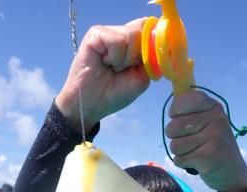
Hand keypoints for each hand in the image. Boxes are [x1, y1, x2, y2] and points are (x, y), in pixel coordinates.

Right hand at [56, 18, 149, 133]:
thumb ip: (151, 57)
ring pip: (133, 36)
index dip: (153, 46)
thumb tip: (156, 37)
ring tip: (111, 67)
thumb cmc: (114, 93)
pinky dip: (115, 57)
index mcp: (134, 43)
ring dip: (125, 59)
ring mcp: (108, 32)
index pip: (152, 31)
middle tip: (121, 70)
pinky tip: (104, 63)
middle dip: (137, 57)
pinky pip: (118, 41)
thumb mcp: (141, 77)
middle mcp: (121, 33)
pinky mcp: (96, 33)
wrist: (89, 105)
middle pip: (144, 31)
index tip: (140, 66)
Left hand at [166, 91, 246, 191]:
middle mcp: (216, 119)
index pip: (182, 101)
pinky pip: (179, 159)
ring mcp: (214, 137)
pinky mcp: (209, 156)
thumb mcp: (207, 120)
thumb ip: (190, 109)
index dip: (175, 112)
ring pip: (175, 145)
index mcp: (213, 106)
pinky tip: (197, 162)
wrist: (232, 171)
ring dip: (180, 152)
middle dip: (175, 137)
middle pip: (173, 127)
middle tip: (190, 141)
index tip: (179, 118)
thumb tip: (173, 98)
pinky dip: (184, 163)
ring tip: (195, 152)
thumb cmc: (213, 143)